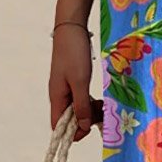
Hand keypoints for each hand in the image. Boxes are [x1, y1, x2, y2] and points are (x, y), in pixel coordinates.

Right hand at [48, 24, 102, 141]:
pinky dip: (90, 102)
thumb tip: (82, 127)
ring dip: (90, 111)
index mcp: (57, 98)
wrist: (72, 29)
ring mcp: (66, 88)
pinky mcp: (73, 81)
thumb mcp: (80, 82)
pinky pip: (81, 98)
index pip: (58, 126)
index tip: (90, 130)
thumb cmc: (74, 54)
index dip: (72, 133)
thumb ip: (81, 105)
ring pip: (77, 109)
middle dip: (85, 121)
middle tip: (102, 115)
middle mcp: (59, 96)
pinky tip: (100, 100)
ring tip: (104, 106)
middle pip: (69, 119)